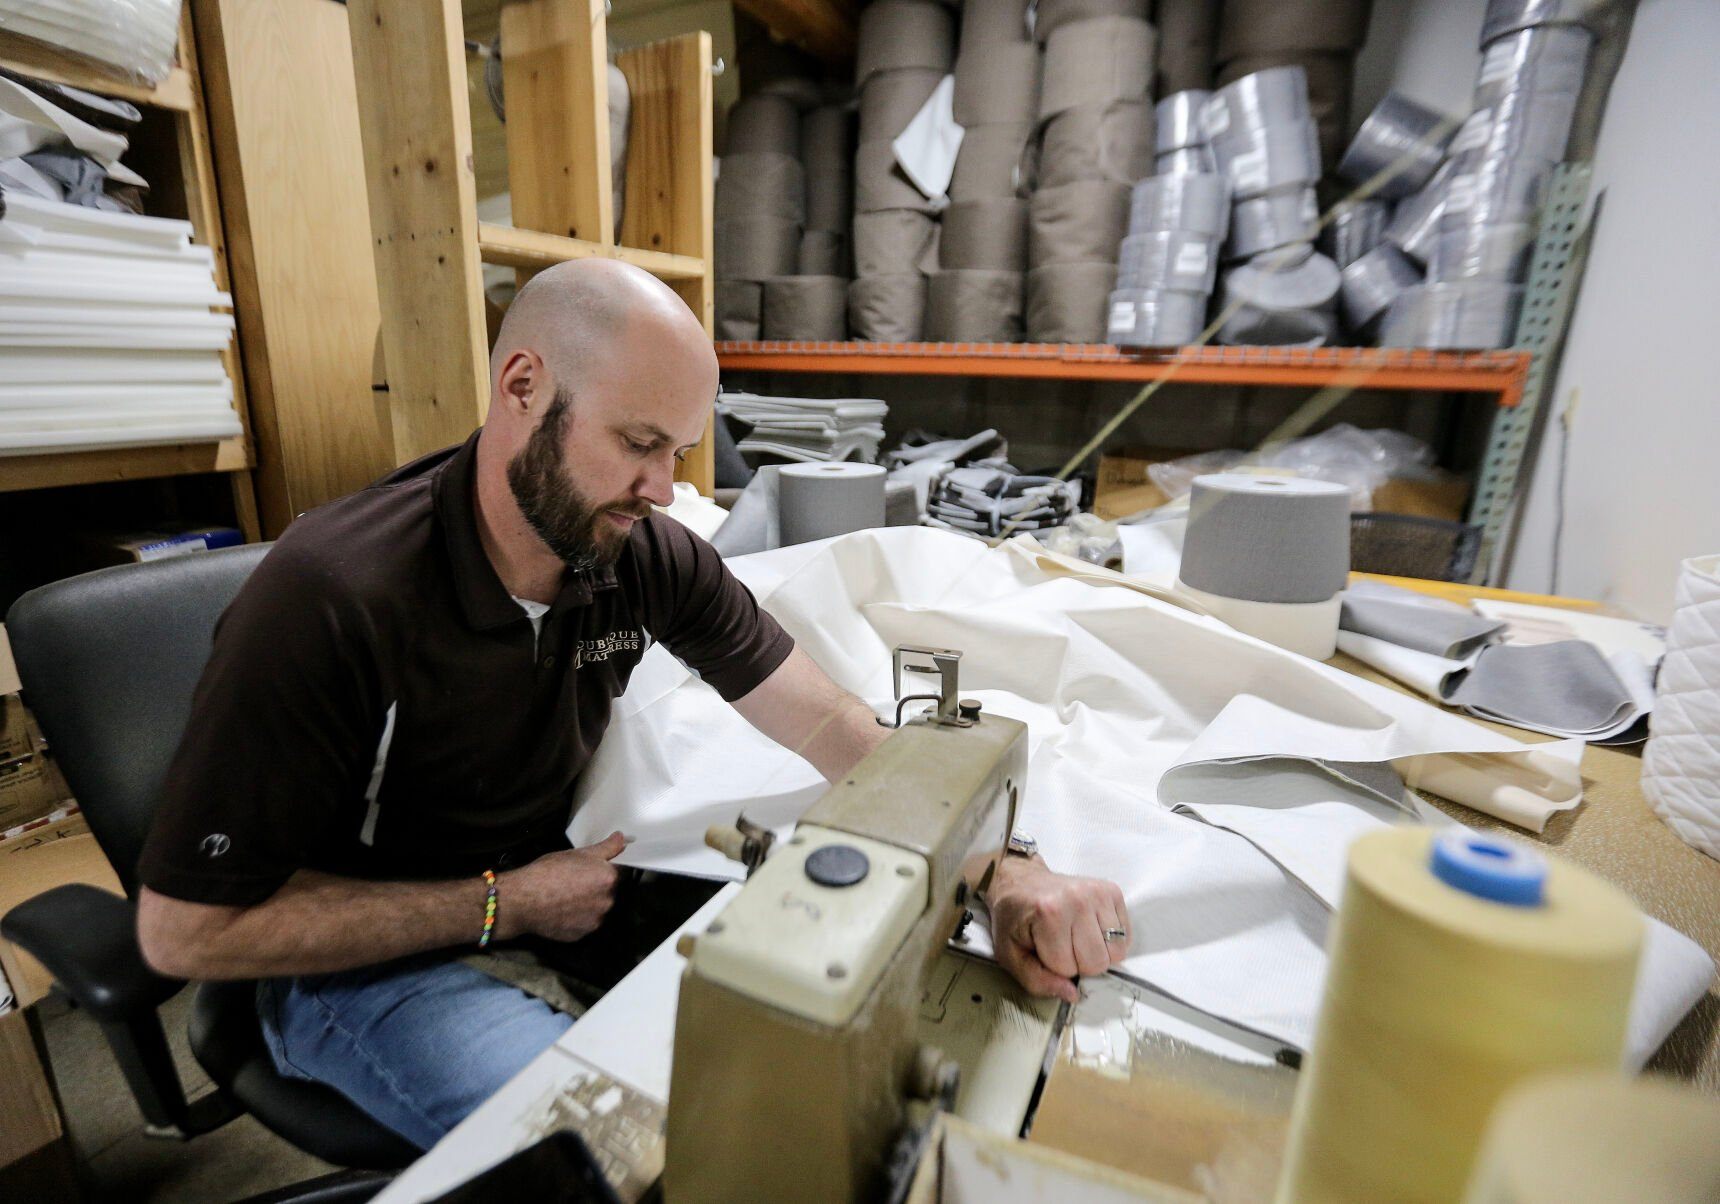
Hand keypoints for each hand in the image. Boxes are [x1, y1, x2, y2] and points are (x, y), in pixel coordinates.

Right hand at [497, 832, 628, 942]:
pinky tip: (563, 910)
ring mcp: (595, 921)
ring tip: (567, 897)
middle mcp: (607, 902)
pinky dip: (578, 918)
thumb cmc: (548, 872)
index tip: (594, 869)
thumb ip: (606, 847)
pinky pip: (585, 924)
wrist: (524, 899)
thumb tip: (621, 838)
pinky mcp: (582, 935)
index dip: (607, 868)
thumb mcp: (578, 853)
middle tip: (576, 881)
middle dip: (597, 886)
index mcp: (608, 879)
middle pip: (609, 892)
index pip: (620, 871)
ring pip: (598, 909)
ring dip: (589, 904)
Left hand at [986, 857, 1129, 1003]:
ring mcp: (1098, 893)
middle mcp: (1078, 899)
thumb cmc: (1014, 919)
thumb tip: (1072, 994)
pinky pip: (1125, 936)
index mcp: (1049, 913)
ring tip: (1077, 937)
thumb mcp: (1010, 954)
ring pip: (1116, 952)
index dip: (1055, 967)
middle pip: (1097, 962)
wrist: (1021, 882)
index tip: (1044, 949)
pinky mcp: (1112, 891)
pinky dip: (1110, 941)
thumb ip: (1036, 980)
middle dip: (1079, 963)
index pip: (1068, 968)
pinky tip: (1090, 929)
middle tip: (1061, 945)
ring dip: (1096, 953)